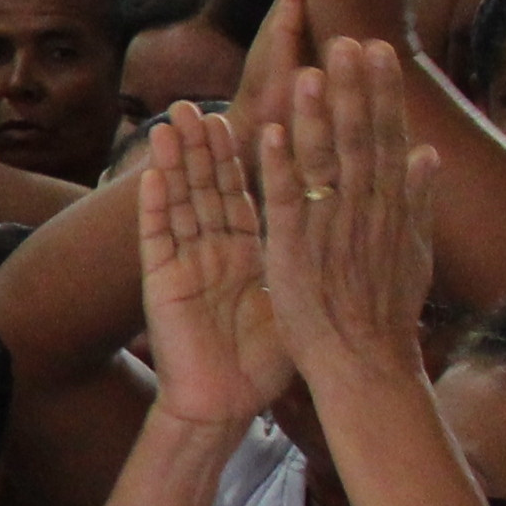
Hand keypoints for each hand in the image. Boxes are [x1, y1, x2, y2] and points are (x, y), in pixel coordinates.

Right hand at [133, 105, 294, 427]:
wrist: (226, 403)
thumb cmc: (264, 359)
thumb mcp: (295, 294)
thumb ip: (311, 252)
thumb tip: (353, 217)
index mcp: (244, 250)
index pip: (240, 191)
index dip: (238, 154)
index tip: (240, 112)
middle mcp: (211, 250)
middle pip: (205, 187)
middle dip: (200, 145)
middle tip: (196, 103)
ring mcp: (183, 263)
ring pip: (178, 202)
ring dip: (174, 162)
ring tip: (171, 121)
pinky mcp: (161, 283)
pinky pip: (158, 238)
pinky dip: (154, 206)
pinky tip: (152, 173)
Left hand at [255, 40, 438, 385]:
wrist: (367, 366)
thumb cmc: (384, 313)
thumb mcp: (414, 253)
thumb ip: (419, 201)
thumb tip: (430, 154)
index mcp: (391, 208)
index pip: (387, 137)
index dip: (381, 92)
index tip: (376, 49)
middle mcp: (365, 212)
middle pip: (361, 139)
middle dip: (354, 89)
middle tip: (348, 39)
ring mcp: (331, 231)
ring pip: (324, 163)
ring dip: (317, 116)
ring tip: (311, 69)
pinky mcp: (295, 253)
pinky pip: (286, 202)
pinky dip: (279, 166)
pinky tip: (270, 132)